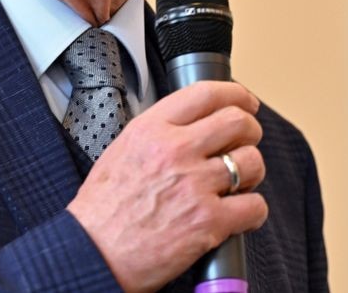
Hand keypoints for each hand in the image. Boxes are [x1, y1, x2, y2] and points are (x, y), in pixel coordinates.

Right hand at [66, 81, 267, 292]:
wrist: (92, 254)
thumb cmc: (101, 211)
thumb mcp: (122, 150)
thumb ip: (157, 133)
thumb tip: (191, 126)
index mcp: (152, 130)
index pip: (207, 93)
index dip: (236, 94)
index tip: (245, 102)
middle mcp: (175, 151)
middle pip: (238, 122)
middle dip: (250, 132)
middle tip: (245, 143)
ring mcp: (194, 185)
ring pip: (252, 162)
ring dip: (252, 172)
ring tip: (239, 183)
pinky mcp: (208, 221)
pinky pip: (255, 206)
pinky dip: (253, 211)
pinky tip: (239, 214)